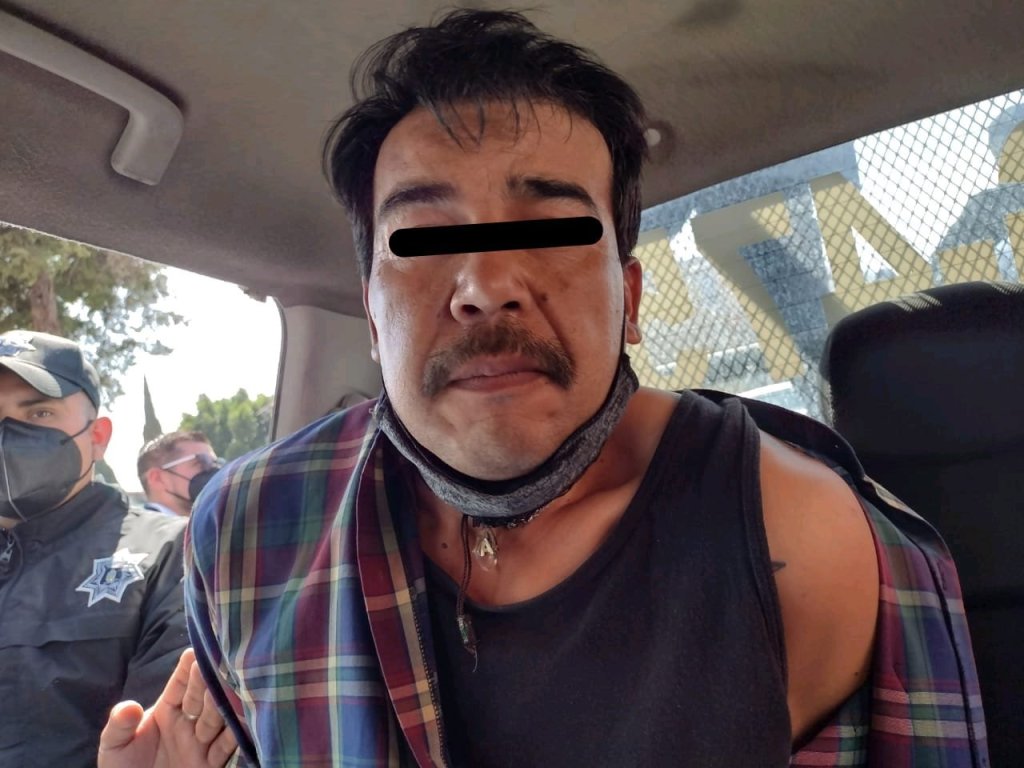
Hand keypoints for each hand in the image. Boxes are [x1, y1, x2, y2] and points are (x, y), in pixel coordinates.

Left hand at [98, 647, 238, 767]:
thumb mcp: (114, 747)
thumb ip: (119, 726)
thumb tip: (128, 707)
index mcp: (167, 710)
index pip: (180, 684)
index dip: (187, 668)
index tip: (197, 650)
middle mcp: (189, 721)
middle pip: (203, 697)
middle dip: (210, 681)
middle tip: (221, 664)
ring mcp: (201, 741)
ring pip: (218, 718)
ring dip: (224, 705)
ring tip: (231, 690)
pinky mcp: (211, 764)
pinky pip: (226, 747)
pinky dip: (237, 734)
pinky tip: (246, 720)